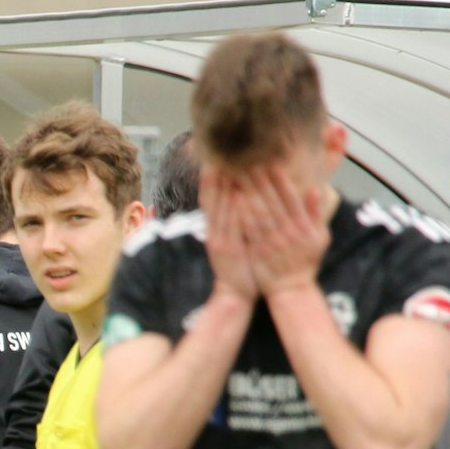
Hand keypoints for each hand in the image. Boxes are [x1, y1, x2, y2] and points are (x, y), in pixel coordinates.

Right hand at [202, 169, 258, 300]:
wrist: (234, 295)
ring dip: (220, 187)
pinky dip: (231, 207)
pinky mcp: (227, 248)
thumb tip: (238, 202)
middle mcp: (214, 231)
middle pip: (210, 198)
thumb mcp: (233, 243)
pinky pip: (229, 223)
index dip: (210, 179)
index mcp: (215, 229)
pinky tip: (234, 192)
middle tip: (214, 154)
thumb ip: (233, 224)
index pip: (210, 199)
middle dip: (211, 176)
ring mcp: (219, 238)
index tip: (213, 159)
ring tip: (222, 164)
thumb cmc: (239, 269)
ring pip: (218, 207)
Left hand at [237, 165, 329, 295]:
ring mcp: (272, 241)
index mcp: (303, 226)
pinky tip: (235, 197)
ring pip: (260, 211)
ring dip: (250, 191)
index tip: (272, 162)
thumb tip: (315, 189)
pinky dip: (243, 212)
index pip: (291, 196)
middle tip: (250, 160)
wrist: (291, 289)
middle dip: (261, 179)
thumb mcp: (320, 237)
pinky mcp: (258, 250)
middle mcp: (288, 231)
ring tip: (240, 173)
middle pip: (273, 200)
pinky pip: (250, 228)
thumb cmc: (306, 262)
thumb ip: (316, 213)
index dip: (281, 179)